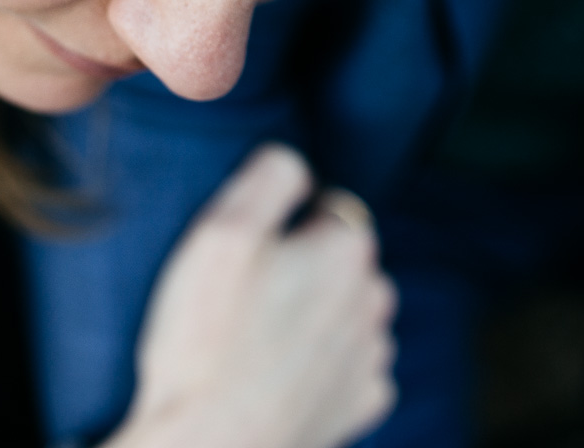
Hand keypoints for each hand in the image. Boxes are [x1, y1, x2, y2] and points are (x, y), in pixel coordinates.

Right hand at [108, 144, 397, 447]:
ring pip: (348, 312)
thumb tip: (297, 164)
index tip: (248, 258)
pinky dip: (324, 366)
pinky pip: (350, 365)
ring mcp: (373, 355)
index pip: (328, 206)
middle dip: (305, 270)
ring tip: (258, 341)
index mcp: (347, 248)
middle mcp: (375, 298)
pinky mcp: (363, 403)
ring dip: (316, 317)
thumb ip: (270, 177)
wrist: (211, 447)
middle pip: (341, 261)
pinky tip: (281, 376)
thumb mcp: (222, 232)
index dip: (283, 226)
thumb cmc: (208, 340)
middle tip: (245, 300)